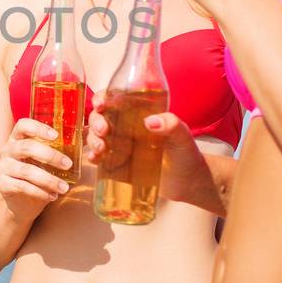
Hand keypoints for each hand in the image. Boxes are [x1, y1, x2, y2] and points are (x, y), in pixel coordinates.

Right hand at [0, 117, 71, 216]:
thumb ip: (64, 144)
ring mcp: (2, 167)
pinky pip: (22, 186)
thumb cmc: (38, 174)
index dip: (38, 128)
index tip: (56, 135)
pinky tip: (52, 196)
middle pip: (26, 147)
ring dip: (48, 179)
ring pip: (26, 170)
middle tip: (68, 164)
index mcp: (18, 138)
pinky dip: (40, 192)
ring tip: (64, 188)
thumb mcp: (49, 159)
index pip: (23, 125)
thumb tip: (87, 129)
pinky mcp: (2, 184)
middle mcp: (7, 150)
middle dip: (50, 156)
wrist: (21, 203)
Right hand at [84, 103, 214, 208]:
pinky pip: (98, 157)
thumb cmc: (187, 155)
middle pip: (100, 117)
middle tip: (104, 131)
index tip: (101, 105)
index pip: (115, 99)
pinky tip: (95, 160)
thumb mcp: (183, 137)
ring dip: (92, 139)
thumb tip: (151, 122)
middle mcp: (126, 127)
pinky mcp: (117, 164)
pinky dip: (92, 156)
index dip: (103, 98)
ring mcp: (120, 146)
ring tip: (101, 149)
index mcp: (139, 114)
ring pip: (95, 136)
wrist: (189, 184)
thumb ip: (172, 125)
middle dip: (96, 121)